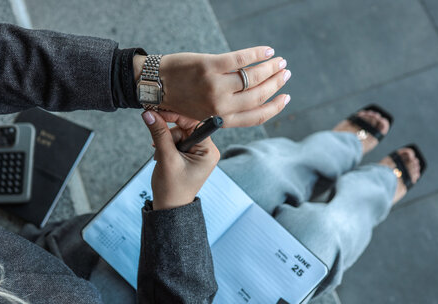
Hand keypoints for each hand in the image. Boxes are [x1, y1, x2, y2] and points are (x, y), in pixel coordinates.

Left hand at [134, 46, 290, 127]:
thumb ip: (220, 114)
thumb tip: (245, 107)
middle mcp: (220, 105)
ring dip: (271, 68)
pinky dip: (257, 54)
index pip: (255, 117)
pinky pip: (240, 59)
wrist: (153, 84)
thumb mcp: (198, 117)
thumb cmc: (175, 100)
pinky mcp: (210, 66)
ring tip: (280, 62)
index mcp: (219, 119)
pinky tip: (267, 51)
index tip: (284, 98)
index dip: (274, 108)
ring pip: (253, 78)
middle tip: (285, 74)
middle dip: (276, 84)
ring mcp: (215, 85)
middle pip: (258, 96)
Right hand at [141, 110, 219, 209]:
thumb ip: (159, 134)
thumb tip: (149, 114)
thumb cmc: (172, 188)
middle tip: (157, 146)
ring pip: (178, 134)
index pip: (193, 123)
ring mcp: (198, 153)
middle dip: (168, 135)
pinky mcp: (189, 155)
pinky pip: (176, 142)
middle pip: (184, 128)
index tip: (157, 112)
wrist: (169, 207)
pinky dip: (166, 146)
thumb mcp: (165, 158)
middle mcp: (206, 150)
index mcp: (208, 151)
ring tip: (160, 157)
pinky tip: (162, 156)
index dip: (174, 116)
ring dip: (165, 142)